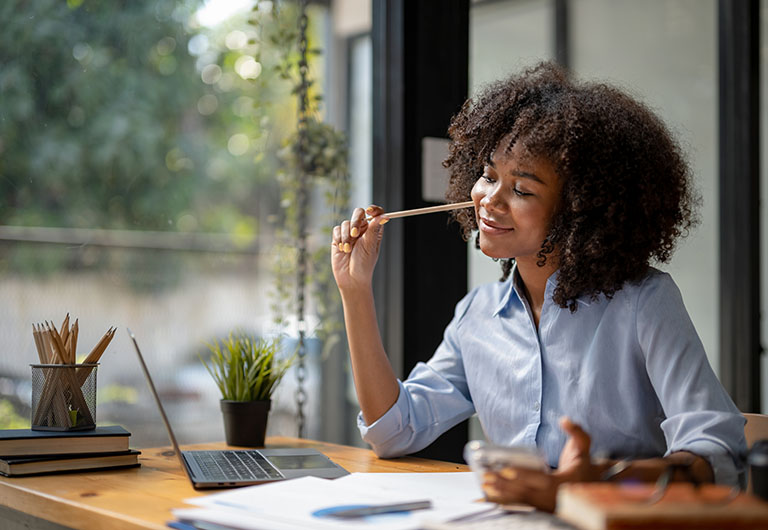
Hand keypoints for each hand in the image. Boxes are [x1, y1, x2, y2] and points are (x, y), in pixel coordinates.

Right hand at [331, 205, 387, 291]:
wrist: (350, 278)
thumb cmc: (364, 264)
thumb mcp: (369, 246)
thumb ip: (373, 229)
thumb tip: (384, 216)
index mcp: (374, 230)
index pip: (376, 213)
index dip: (374, 209)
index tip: (370, 211)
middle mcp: (362, 229)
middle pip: (358, 213)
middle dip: (355, 222)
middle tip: (355, 233)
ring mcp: (350, 233)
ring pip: (346, 223)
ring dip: (346, 236)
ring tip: (348, 249)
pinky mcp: (338, 238)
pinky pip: (336, 230)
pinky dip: (339, 239)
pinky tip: (342, 249)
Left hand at [481, 417, 595, 511]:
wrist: (589, 490)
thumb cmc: (583, 465)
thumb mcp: (583, 446)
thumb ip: (576, 432)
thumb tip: (564, 420)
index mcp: (564, 483)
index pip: (542, 481)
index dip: (525, 475)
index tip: (507, 469)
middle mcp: (554, 498)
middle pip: (526, 492)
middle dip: (505, 484)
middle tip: (486, 474)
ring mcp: (545, 506)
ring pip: (521, 500)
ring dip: (501, 493)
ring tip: (484, 483)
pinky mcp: (538, 508)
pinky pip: (520, 506)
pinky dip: (504, 501)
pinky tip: (489, 494)